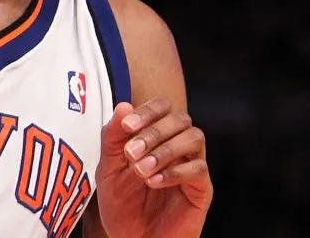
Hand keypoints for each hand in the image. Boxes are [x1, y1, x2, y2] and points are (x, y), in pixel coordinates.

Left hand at [95, 98, 211, 237]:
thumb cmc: (121, 204)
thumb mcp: (108, 169)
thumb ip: (112, 138)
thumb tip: (124, 106)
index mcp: (156, 135)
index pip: (162, 106)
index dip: (147, 111)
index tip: (127, 126)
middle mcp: (177, 146)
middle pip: (180, 118)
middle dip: (153, 131)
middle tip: (131, 153)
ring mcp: (191, 166)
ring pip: (194, 137)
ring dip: (165, 150)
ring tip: (141, 171)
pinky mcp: (201, 189)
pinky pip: (199, 169)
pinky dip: (175, 172)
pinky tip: (154, 182)